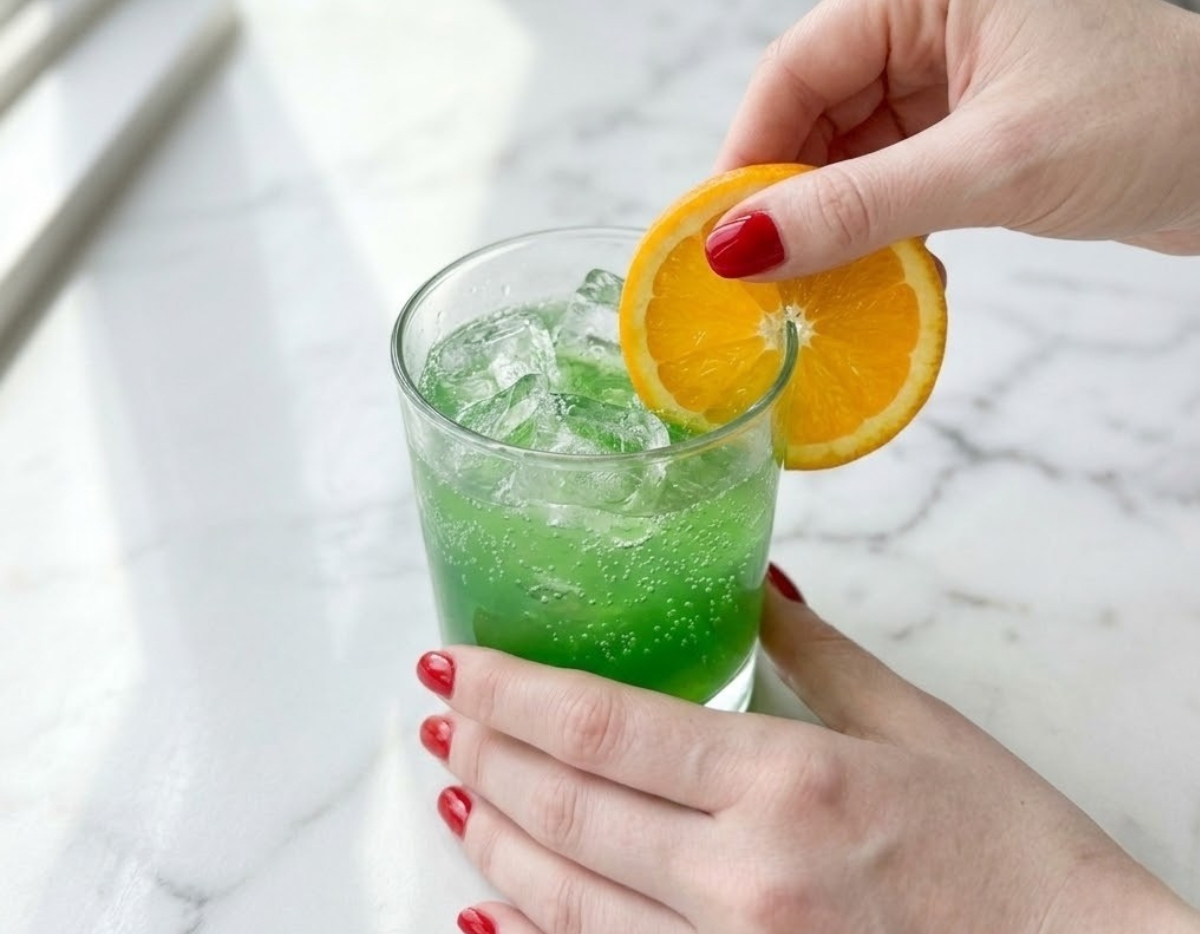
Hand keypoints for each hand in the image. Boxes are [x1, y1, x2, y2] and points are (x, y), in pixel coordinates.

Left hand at [415, 572, 1197, 933]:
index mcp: (787, 785)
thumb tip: (750, 582)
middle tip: (438, 713)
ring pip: (567, 906)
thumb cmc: (1014, 855)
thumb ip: (811, 651)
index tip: (453, 663)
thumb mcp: (917, 726)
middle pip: (569, 811)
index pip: (605, 728)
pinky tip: (490, 914)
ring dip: (497, 842)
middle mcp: (745, 883)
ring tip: (454, 791)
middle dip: (487, 755)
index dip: (513, 692)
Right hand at [707, 0, 1199, 280]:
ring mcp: (950, 68)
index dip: (748, 150)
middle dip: (789, 191)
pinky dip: (876, 222)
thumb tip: (740, 246)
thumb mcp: (990, 167)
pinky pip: (890, 172)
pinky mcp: (970, 121)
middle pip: (815, 108)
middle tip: (757, 271)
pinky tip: (875, 270)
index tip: (715, 233)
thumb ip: (857, 206)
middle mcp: (930, 13)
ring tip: (813, 281)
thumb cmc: (1155, 124)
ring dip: (833, 216)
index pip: (799, 64)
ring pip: (849, 148)